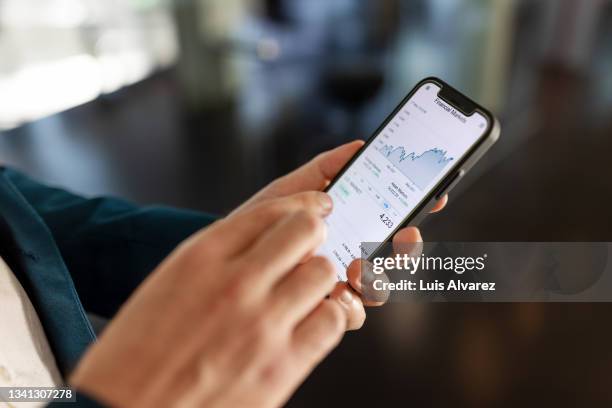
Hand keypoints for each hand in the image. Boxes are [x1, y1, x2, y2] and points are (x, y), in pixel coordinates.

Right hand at [71, 193, 348, 407]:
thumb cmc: (135, 357)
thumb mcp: (167, 284)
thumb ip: (216, 258)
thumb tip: (262, 244)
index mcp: (200, 257)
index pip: (271, 210)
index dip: (301, 205)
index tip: (314, 208)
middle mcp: (235, 283)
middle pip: (305, 230)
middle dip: (313, 233)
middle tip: (312, 245)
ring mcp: (262, 323)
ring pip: (323, 273)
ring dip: (320, 277)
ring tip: (308, 289)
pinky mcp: (282, 365)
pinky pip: (332, 321)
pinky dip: (330, 316)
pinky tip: (313, 321)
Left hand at [234, 141, 447, 327]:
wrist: (224, 257)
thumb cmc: (258, 220)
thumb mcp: (290, 190)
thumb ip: (323, 170)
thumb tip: (361, 145)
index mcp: (348, 224)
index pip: (392, 216)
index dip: (418, 206)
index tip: (435, 196)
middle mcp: (350, 254)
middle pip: (397, 255)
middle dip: (409, 247)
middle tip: (405, 235)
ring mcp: (338, 284)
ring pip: (380, 287)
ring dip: (379, 277)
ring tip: (359, 266)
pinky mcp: (322, 309)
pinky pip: (352, 313)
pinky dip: (350, 303)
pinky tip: (335, 292)